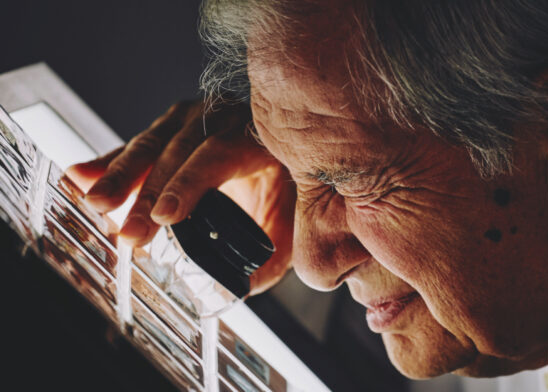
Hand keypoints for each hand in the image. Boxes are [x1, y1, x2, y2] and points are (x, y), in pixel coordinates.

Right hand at [66, 101, 295, 294]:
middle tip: (131, 233)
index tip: (165, 217)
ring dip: (121, 176)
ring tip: (96, 204)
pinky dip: (109, 163)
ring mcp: (192, 118)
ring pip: (151, 144)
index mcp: (255, 138)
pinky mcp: (169, 126)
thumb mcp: (289, 217)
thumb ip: (273, 252)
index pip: (219, 155)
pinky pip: (136, 146)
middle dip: (150, 194)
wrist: (279, 148)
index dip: (190, 185)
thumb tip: (246, 286)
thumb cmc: (284, 184)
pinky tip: (79, 177)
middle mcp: (221, 119)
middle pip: (179, 153)